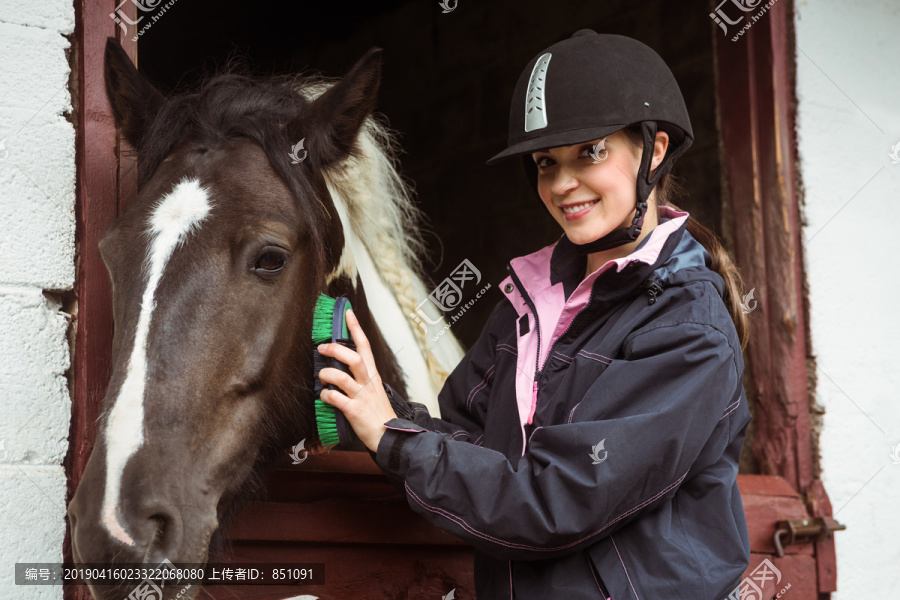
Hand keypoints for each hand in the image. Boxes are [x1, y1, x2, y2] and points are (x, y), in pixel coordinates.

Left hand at [316, 308, 397, 452]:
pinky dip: (326, 395)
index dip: (356, 328)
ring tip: (322, 377)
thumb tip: (341, 369)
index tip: (348, 313)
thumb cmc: (378, 414)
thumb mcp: (373, 391)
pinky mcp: (354, 411)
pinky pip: (335, 399)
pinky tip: (325, 396)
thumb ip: (360, 379)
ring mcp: (361, 396)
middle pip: (353, 358)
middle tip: (322, 348)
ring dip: (327, 374)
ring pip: (341, 377)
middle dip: (335, 350)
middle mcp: (368, 383)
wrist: (389, 436)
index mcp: (372, 375)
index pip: (365, 346)